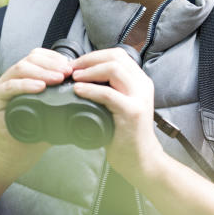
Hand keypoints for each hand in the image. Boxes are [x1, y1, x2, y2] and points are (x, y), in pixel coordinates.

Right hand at [0, 47, 71, 181]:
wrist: (17, 155)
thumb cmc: (35, 133)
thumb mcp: (53, 111)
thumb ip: (64, 97)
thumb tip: (89, 88)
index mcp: (22, 77)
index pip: (37, 56)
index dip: (54, 58)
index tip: (71, 68)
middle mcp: (9, 78)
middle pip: (30, 59)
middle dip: (51, 64)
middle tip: (67, 73)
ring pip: (20, 69)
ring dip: (42, 72)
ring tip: (58, 79)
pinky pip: (9, 87)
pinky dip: (25, 85)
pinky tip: (39, 87)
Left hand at [70, 48, 166, 181]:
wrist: (141, 160)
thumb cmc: (125, 134)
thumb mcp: (119, 104)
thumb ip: (109, 89)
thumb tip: (81, 76)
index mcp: (139, 81)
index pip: (117, 54)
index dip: (94, 56)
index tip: (76, 64)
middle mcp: (142, 85)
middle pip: (115, 57)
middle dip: (89, 59)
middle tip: (71, 69)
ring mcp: (139, 98)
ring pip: (114, 69)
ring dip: (89, 71)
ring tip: (74, 78)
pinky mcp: (132, 112)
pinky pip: (108, 94)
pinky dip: (90, 90)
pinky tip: (78, 91)